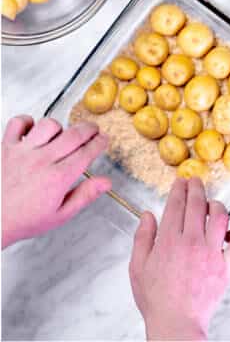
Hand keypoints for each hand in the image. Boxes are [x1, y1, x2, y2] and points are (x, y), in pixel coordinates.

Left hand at [2, 116, 110, 248]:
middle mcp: (41, 161)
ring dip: (59, 128)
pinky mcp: (6, 147)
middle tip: (92, 131)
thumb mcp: (59, 216)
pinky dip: (27, 122)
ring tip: (60, 136)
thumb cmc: (23, 220)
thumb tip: (105, 182)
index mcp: (57, 178)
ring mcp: (22, 151)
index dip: (99, 143)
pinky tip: (33, 132)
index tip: (103, 140)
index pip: (87, 152)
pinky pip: (18, 122)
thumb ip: (84, 196)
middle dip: (89, 130)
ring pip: (49, 124)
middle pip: (74, 134)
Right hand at [130, 177, 229, 341]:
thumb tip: (147, 215)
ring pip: (220, 216)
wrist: (175, 324)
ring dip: (216, 205)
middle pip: (197, 204)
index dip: (179, 189)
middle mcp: (191, 242)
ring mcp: (211, 253)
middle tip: (195, 181)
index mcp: (168, 241)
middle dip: (196, 187)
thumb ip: (142, 238)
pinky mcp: (226, 266)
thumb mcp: (138, 268)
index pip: (176, 204)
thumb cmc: (156, 299)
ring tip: (211, 205)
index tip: (180, 181)